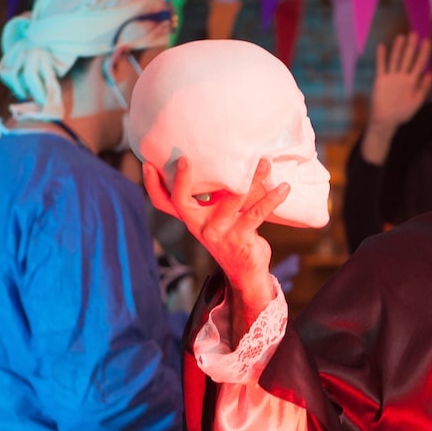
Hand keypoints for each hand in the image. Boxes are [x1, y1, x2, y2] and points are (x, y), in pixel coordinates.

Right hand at [143, 158, 288, 336]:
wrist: (246, 271)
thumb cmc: (232, 234)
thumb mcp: (218, 215)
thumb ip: (215, 195)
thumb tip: (225, 158)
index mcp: (192, 218)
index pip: (163, 203)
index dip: (152, 185)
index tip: (148, 164)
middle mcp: (200, 225)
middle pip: (183, 202)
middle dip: (181, 180)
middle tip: (185, 159)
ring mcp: (219, 232)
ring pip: (232, 199)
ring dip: (251, 178)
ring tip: (264, 162)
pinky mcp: (240, 238)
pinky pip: (256, 213)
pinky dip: (272, 198)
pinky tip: (283, 187)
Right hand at [359, 33, 431, 163]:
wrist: (386, 122)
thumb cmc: (402, 114)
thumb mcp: (416, 102)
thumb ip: (423, 88)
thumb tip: (430, 73)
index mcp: (412, 82)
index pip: (419, 64)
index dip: (423, 53)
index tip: (428, 41)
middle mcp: (402, 77)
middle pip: (407, 59)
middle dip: (411, 46)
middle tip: (415, 33)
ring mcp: (391, 78)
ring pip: (395, 60)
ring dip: (398, 49)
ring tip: (401, 37)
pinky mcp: (380, 80)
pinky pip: (381, 66)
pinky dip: (382, 57)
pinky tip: (382, 46)